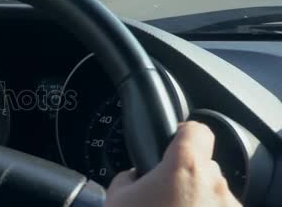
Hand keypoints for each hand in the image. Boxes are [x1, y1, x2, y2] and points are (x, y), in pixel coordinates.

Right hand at [106, 121, 240, 206]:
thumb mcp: (116, 197)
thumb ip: (130, 176)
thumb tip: (137, 176)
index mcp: (184, 167)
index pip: (196, 130)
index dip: (183, 133)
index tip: (175, 140)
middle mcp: (214, 185)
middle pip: (203, 166)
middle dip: (185, 177)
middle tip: (163, 196)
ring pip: (212, 193)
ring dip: (196, 200)